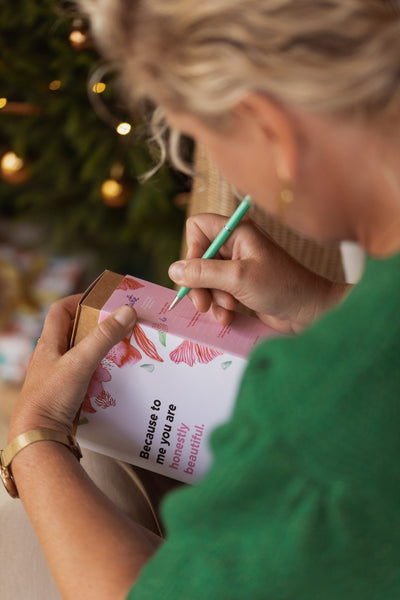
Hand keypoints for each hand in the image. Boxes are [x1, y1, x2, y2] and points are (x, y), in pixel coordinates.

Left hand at [8, 295, 136, 440]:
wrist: (37, 436)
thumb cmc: (52, 396)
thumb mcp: (80, 362)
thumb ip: (103, 338)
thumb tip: (127, 311)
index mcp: (48, 342)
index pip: (60, 310)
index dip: (80, 300)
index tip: (102, 301)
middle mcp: (50, 356)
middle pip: (73, 330)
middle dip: (95, 326)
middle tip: (118, 326)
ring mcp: (56, 375)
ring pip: (79, 353)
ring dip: (98, 349)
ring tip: (120, 348)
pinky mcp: (63, 392)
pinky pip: (83, 373)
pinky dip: (97, 369)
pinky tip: (111, 376)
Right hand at [169, 214, 348, 332]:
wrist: (309, 312)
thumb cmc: (281, 287)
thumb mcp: (238, 278)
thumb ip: (203, 273)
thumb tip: (173, 271)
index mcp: (237, 232)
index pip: (197, 227)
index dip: (192, 250)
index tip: (196, 272)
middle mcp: (235, 246)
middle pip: (197, 258)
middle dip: (199, 283)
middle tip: (203, 304)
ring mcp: (237, 267)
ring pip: (204, 279)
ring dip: (210, 298)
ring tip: (226, 310)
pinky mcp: (239, 287)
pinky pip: (216, 293)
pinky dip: (218, 306)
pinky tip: (228, 317)